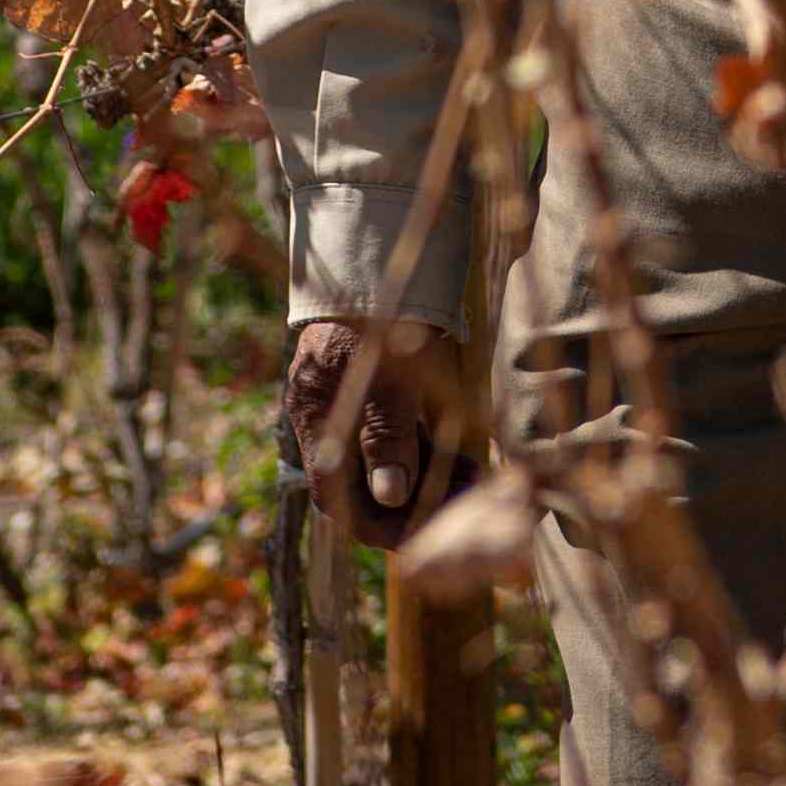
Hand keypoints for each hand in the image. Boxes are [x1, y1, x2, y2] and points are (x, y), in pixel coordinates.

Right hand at [282, 316, 470, 541]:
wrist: (381, 249)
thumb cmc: (382, 309)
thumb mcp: (389, 372)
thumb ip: (386, 433)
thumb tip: (391, 495)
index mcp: (313, 415)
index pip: (335, 496)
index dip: (375, 524)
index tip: (423, 536)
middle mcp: (323, 417)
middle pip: (360, 486)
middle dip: (409, 506)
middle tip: (461, 508)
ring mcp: (347, 404)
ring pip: (383, 464)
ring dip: (424, 482)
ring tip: (473, 483)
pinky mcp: (373, 390)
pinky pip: (395, 439)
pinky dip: (424, 454)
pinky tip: (463, 458)